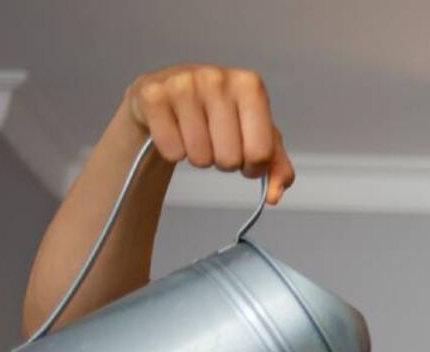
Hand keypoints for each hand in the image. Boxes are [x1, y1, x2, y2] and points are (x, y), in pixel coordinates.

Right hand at [121, 63, 295, 204]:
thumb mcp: (255, 135)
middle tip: (215, 144)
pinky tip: (173, 131)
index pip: (261, 153)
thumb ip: (276, 166)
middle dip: (224, 162)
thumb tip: (274, 196)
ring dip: (199, 157)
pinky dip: (173, 152)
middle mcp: (217, 78)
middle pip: (230, 158)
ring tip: (195, 136)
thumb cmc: (220, 117)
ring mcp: (183, 83)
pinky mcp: (153, 95)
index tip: (245, 157)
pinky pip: (172, 150)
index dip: (253, 167)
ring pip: (199, 157)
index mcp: (250, 85)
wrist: (169, 96)